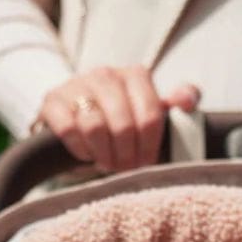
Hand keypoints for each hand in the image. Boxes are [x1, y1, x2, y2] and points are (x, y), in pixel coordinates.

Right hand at [34, 66, 199, 172]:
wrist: (72, 120)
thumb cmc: (118, 122)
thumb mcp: (148, 114)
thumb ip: (173, 106)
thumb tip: (189, 100)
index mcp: (135, 75)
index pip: (151, 116)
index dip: (150, 148)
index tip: (145, 162)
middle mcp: (106, 74)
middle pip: (124, 125)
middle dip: (126, 155)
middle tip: (124, 167)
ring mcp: (77, 84)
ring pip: (95, 128)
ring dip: (102, 154)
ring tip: (105, 161)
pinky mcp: (52, 101)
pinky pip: (68, 130)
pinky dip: (79, 149)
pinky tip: (85, 153)